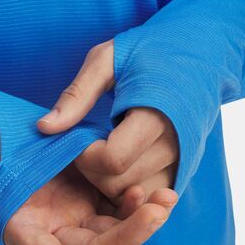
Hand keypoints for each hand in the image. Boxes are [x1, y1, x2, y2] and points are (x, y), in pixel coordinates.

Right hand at [4, 165, 176, 244]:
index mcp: (19, 225)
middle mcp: (49, 226)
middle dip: (126, 238)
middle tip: (156, 214)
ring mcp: (70, 210)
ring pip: (111, 230)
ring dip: (140, 222)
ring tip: (165, 200)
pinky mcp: (86, 190)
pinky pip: (117, 206)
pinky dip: (136, 203)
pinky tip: (155, 188)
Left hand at [37, 40, 178, 208]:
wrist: (201, 51)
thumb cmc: (149, 49)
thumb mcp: (107, 59)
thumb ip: (77, 95)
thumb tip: (43, 128)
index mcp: (157, 114)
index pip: (112, 159)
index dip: (85, 155)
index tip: (79, 138)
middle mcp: (176, 143)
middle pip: (120, 182)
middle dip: (93, 170)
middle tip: (87, 144)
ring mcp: (185, 159)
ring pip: (135, 195)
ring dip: (110, 181)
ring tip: (104, 151)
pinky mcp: (186, 167)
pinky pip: (152, 194)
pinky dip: (130, 187)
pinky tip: (119, 163)